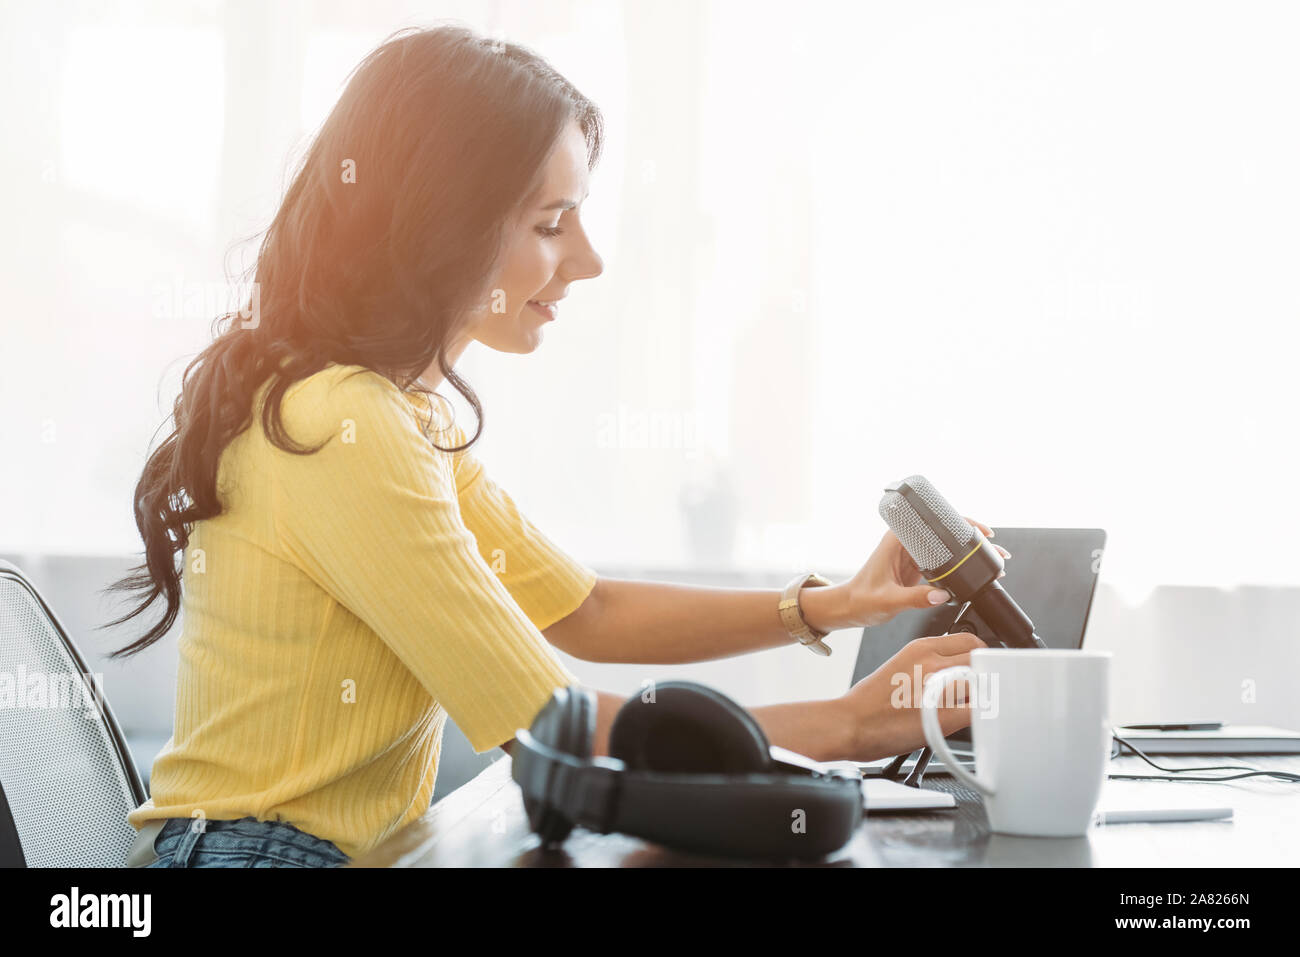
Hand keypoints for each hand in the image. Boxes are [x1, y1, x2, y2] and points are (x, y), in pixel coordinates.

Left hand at [833, 516, 1010, 629]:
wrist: (850, 608)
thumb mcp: (888, 600)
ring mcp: (914, 554)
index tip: (982, 532)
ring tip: (994, 562)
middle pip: (946, 534)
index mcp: (898, 539)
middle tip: (997, 549)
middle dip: (973, 540)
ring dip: (969, 554)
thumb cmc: (860, 599)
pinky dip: (960, 568)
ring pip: (948, 548)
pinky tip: (974, 574)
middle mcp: (908, 542)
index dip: (961, 524)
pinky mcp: (917, 568)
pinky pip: (944, 564)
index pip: (935, 522)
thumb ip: (915, 598)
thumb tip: (942, 595)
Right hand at [835, 632, 986, 761]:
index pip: (970, 640)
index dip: (979, 656)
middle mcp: (933, 662)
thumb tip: (953, 670)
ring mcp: (940, 688)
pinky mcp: (944, 716)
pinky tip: (970, 722)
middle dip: (984, 675)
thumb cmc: (869, 701)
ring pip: (984, 684)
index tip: (978, 667)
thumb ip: (930, 662)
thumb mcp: (900, 664)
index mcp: (921, 647)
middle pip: (981, 660)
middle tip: (978, 689)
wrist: (850, 722)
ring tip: (971, 706)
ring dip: (982, 695)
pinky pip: (978, 711)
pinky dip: (980, 716)